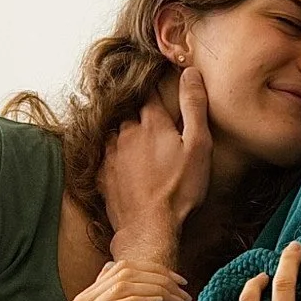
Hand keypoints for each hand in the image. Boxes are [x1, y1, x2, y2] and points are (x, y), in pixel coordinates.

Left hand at [100, 69, 211, 265]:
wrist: (149, 228)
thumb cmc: (179, 189)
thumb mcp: (198, 145)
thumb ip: (194, 106)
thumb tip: (190, 72)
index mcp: (151, 123)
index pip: (149, 95)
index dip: (156, 92)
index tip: (159, 91)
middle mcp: (126, 133)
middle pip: (131, 115)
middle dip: (141, 116)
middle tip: (154, 127)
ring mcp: (110, 154)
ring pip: (116, 134)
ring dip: (126, 136)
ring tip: (140, 148)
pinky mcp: (102, 175)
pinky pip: (106, 157)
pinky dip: (115, 157)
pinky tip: (126, 168)